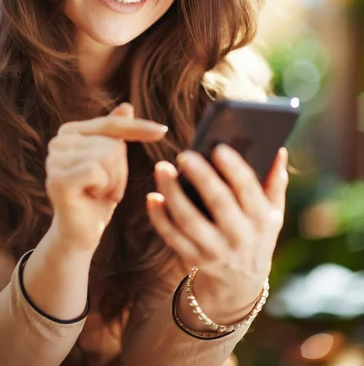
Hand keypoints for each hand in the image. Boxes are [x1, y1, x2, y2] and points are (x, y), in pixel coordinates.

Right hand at [46, 103, 167, 253]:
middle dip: (120, 169)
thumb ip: (115, 134)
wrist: (81, 234)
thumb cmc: (99, 197)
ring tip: (99, 193)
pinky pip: (96, 170)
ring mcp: (53, 160)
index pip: (111, 125)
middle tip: (107, 188)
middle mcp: (58, 141)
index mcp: (70, 132)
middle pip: (112, 142)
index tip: (163, 131)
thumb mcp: (113, 163)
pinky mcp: (56, 180)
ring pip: (107, 156)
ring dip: (113, 180)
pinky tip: (92, 196)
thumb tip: (126, 106)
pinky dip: (104, 186)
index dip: (137, 129)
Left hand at [146, 145, 287, 321]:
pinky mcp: (194, 258)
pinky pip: (172, 237)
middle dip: (201, 177)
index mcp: (262, 219)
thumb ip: (275, 181)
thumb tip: (278, 149)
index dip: (234, 168)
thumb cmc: (257, 233)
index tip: (218, 148)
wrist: (242, 282)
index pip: (248, 189)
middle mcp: (240, 236)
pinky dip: (159, 218)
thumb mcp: (274, 212)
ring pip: (189, 221)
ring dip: (173, 194)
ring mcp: (215, 250)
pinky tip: (152, 197)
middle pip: (218, 203)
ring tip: (162, 168)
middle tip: (184, 154)